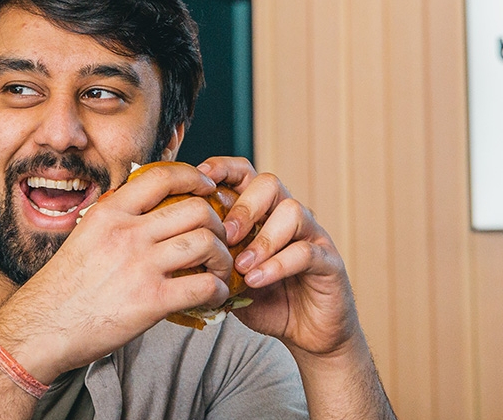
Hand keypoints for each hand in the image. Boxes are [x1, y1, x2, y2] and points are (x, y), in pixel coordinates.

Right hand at [0, 162, 235, 380]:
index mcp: (109, 213)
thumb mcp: (84, 237)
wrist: (43, 327)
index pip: (162, 177)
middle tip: (219, 240)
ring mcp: (140, 266)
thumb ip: (116, 221)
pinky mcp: (151, 301)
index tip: (207, 189)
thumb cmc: (63, 287)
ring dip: (223, 258)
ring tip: (219, 270)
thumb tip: (146, 210)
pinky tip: (213, 296)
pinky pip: (205, 286)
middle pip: (196, 210)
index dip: (195, 178)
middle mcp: (127, 233)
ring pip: (207, 244)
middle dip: (218, 224)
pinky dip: (218, 291)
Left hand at [197, 157, 361, 356]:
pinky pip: (305, 252)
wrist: (307, 334)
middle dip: (243, 207)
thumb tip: (172, 248)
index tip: (200, 179)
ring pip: (293, 211)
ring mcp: (312, 236)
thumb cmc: (266, 300)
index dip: (223, 168)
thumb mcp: (229, 278)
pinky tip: (257, 281)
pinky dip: (277, 265)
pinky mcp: (329, 262)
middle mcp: (289, 217)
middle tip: (225, 235)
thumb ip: (209, 259)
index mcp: (263, 213)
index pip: (245, 173)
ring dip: (262, 238)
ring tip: (241, 266)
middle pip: (269, 183)